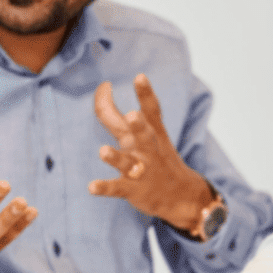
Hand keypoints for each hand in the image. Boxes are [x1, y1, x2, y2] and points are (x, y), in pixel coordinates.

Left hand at [88, 74, 213, 231]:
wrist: (181, 196)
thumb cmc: (154, 158)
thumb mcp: (142, 135)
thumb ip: (117, 115)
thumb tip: (101, 89)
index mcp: (152, 133)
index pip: (152, 110)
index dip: (146, 94)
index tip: (139, 76)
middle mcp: (148, 150)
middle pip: (144, 136)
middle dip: (139, 126)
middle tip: (132, 115)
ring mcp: (141, 170)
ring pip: (128, 163)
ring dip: (116, 158)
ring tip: (103, 152)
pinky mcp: (133, 189)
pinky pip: (117, 188)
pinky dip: (104, 187)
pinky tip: (91, 187)